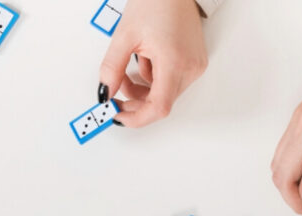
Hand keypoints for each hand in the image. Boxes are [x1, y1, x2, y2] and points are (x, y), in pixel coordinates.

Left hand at [97, 0, 206, 126]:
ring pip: (165, 93)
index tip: (119, 117)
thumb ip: (112, 69)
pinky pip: (172, 82)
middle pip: (161, 102)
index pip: (159, 107)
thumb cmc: (156, 2)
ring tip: (131, 64)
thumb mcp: (124, 37)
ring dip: (144, 89)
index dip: (137, 118)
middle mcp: (190, 68)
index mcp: (175, 61)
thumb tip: (106, 93)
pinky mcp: (195, 63)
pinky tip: (147, 59)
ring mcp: (195, 66)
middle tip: (116, 90)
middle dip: (136, 100)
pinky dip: (155, 79)